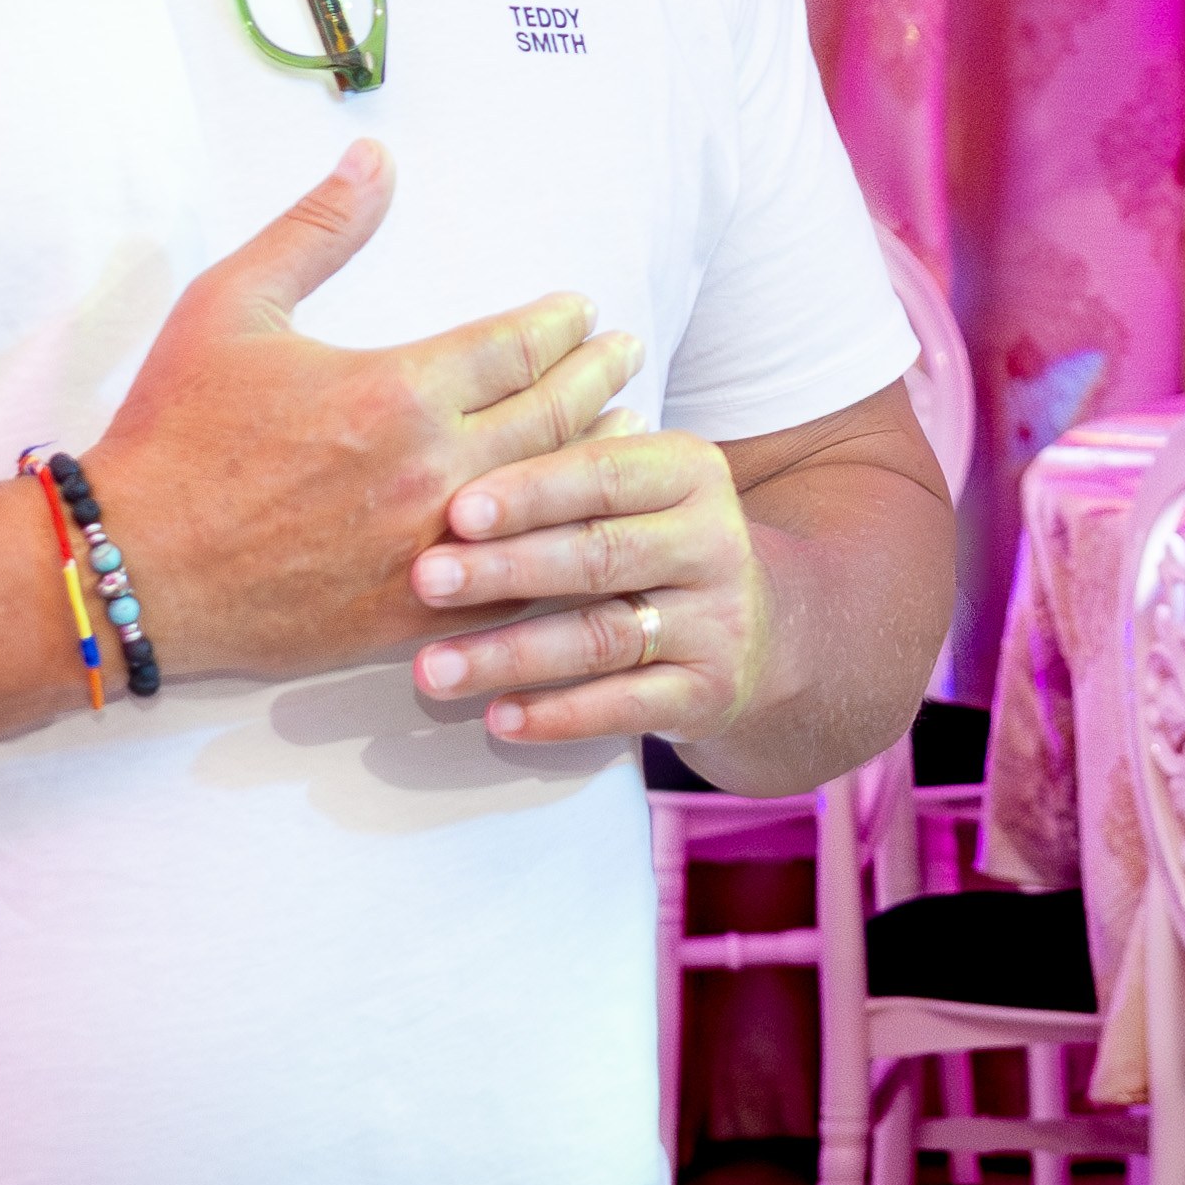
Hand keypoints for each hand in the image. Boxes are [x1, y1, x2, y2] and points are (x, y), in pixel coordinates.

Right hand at [74, 141, 643, 684]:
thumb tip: (375, 157)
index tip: (580, 310)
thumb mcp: (231, 307)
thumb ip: (315, 231)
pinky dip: (560, 551)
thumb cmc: (175, 433)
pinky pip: (516, 584)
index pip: (518, 346)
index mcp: (399, 389)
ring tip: (627, 427)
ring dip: (597, 456)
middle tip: (626, 353)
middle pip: (554, 414)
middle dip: (600, 376)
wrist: (132, 569)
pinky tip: (578, 531)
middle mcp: (433, 468)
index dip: (560, 324)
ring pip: (550, 497)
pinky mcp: (417, 613)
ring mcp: (434, 547)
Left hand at [405, 417, 769, 744]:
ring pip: (600, 637)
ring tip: (433, 668)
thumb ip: (563, 474)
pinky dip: (557, 715)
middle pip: (599, 554)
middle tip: (426, 580)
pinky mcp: (709, 691)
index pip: (603, 474)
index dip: (529, 493)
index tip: (457, 510)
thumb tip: (448, 468)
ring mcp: (717, 620)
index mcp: (689, 472)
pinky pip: (624, 706)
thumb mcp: (632, 493)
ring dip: (510, 654)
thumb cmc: (653, 544)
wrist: (757, 629)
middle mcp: (712, 542)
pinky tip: (498, 716)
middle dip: (505, 569)